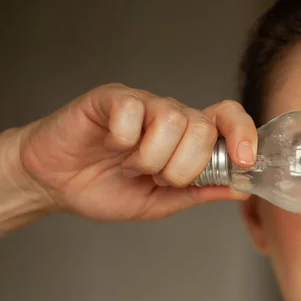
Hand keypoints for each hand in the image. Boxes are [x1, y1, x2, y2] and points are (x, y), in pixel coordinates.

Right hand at [15, 83, 256, 220]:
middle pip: (202, 125)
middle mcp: (169, 116)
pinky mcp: (111, 98)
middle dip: (183, 166)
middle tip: (157, 177)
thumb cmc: (107, 190)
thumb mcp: (162, 201)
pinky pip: (132, 110)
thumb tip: (242, 189)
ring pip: (172, 118)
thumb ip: (200, 191)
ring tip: (132, 165)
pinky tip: (111, 145)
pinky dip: (123, 139)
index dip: (242, 134)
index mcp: (186, 139)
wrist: (56, 186)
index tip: (244, 160)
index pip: (228, 118)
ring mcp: (142, 104)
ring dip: (152, 157)